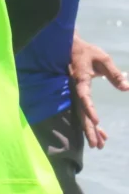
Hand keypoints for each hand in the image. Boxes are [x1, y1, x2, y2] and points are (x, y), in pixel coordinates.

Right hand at [69, 34, 128, 148]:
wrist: (71, 47)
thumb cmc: (86, 52)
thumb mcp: (103, 58)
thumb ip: (114, 73)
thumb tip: (126, 88)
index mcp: (80, 81)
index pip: (84, 98)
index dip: (90, 110)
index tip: (97, 122)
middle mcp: (77, 90)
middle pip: (82, 113)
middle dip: (89, 130)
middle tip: (97, 146)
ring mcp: (76, 94)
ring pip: (82, 115)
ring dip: (90, 130)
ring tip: (99, 145)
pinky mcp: (79, 95)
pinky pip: (84, 111)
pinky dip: (91, 123)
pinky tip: (100, 131)